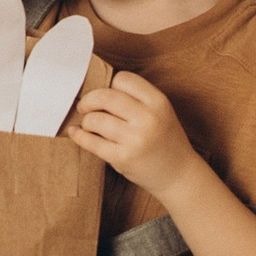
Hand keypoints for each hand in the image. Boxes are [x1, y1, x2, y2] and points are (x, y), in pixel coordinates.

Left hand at [70, 75, 192, 199]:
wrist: (179, 175)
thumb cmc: (165, 141)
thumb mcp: (161, 112)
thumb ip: (136, 99)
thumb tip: (97, 90)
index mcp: (159, 102)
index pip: (123, 79)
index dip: (110, 85)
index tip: (106, 95)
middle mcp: (148, 118)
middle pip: (105, 96)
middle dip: (89, 100)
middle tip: (84, 107)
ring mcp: (136, 139)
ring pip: (95, 119)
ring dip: (86, 121)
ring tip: (89, 125)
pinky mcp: (123, 158)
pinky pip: (92, 142)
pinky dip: (79, 136)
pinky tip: (76, 133)